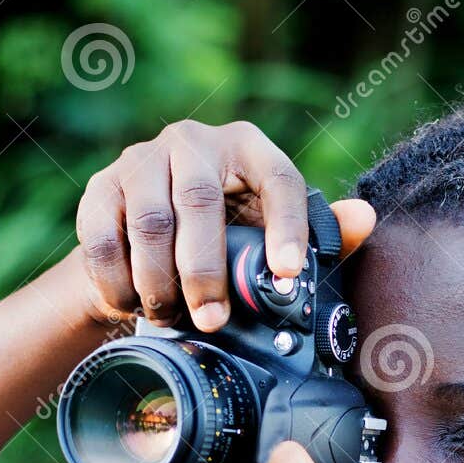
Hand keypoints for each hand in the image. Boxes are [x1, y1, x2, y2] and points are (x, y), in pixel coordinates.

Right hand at [73, 119, 375, 329]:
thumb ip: (320, 234)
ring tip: (171, 318)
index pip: (277, 178)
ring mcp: (141, 160)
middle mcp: (192, 142)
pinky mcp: (99, 188)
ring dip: (160, 282)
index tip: (288, 273)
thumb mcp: (271, 237)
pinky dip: (117, 280)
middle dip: (206, 271)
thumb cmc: (223, 239)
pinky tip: (130, 305)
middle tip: (214, 320)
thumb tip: (364, 218)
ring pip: (150, 222)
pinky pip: (103, 237)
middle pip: (200, 203)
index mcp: (247, 148)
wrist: (142, 244)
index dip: (286, 227)